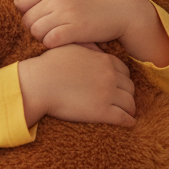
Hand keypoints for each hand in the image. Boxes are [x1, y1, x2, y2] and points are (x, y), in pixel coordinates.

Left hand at [14, 0, 168, 66]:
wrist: (123, 8)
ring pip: (36, 32)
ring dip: (42, 35)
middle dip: (33, 25)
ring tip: (54, 33)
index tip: (38, 13)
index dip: (25, 10)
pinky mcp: (75, 31)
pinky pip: (49, 41)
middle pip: (26, 19)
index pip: (20, 1)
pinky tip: (62, 40)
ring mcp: (66, 15)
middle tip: (46, 26)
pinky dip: (52, 43)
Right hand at [17, 43, 135, 127]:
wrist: (39, 84)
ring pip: (129, 103)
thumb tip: (96, 47)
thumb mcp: (71, 47)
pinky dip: (128, 121)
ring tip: (128, 113)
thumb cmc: (49, 65)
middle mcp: (110, 76)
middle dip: (127, 93)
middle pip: (129, 87)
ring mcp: (107, 94)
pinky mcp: (102, 112)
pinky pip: (123, 118)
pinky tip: (129, 123)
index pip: (124, 71)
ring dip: (130, 108)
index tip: (119, 86)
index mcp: (104, 60)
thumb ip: (87, 46)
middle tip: (123, 100)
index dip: (123, 79)